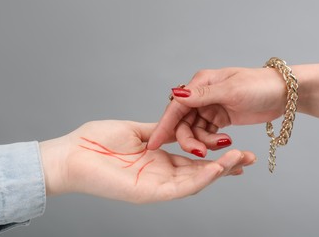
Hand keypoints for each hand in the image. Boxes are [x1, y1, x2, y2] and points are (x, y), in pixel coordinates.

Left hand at [40, 120, 255, 203]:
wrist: (70, 154)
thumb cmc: (95, 142)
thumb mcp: (136, 131)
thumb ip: (160, 132)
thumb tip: (178, 125)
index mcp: (157, 160)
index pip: (193, 161)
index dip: (215, 155)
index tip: (234, 147)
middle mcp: (159, 175)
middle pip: (199, 173)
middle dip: (225, 166)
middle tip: (249, 158)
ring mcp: (155, 186)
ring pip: (194, 181)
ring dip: (219, 172)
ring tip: (241, 159)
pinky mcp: (147, 193)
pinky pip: (179, 187)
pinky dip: (200, 179)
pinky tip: (217, 169)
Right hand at [147, 67, 286, 155]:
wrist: (285, 94)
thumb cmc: (260, 86)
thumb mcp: (231, 90)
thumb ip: (202, 94)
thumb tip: (176, 94)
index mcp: (200, 83)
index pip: (176, 106)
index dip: (164, 125)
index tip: (154, 143)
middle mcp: (202, 96)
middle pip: (183, 122)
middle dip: (189, 139)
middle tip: (201, 153)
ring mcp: (211, 108)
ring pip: (195, 131)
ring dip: (204, 142)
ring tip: (225, 143)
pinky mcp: (220, 119)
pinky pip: (208, 134)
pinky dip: (212, 142)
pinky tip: (226, 142)